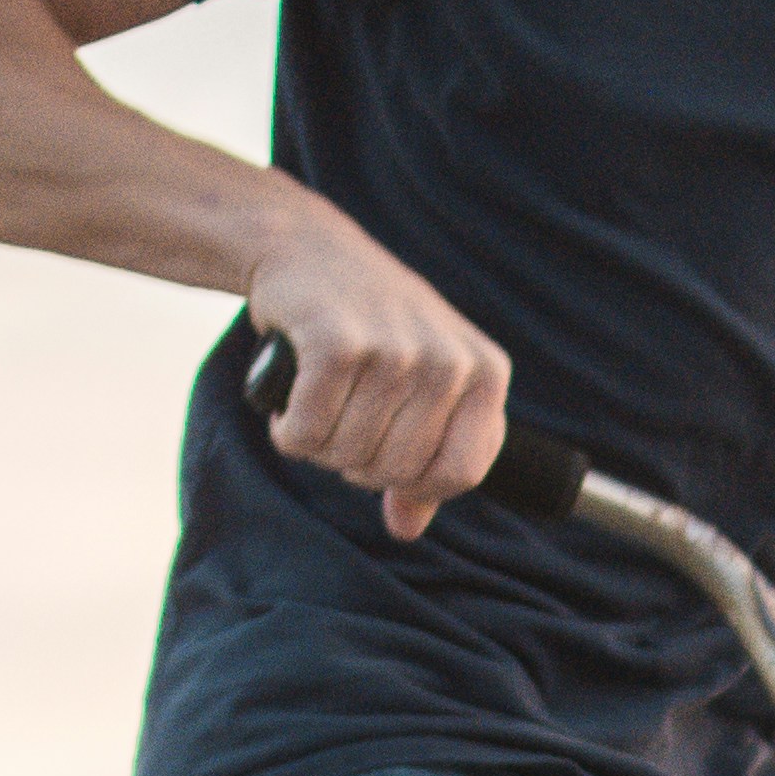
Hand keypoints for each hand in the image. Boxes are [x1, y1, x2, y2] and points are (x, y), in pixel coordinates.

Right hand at [244, 214, 511, 540]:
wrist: (306, 247)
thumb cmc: (369, 322)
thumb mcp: (420, 382)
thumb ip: (425, 457)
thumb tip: (407, 528)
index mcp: (486, 372)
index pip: (461, 473)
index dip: (415, 483)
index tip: (385, 459)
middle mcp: (449, 360)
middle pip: (398, 471)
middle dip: (355, 462)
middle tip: (339, 420)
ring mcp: (396, 349)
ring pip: (348, 455)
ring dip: (317, 444)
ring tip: (315, 402)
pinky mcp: (338, 342)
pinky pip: (308, 432)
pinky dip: (288, 429)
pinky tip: (289, 402)